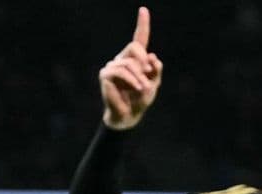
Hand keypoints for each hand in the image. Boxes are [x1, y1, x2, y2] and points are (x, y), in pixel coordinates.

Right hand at [99, 7, 162, 129]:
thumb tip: (153, 56)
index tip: (144, 10)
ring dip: (140, 77)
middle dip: (144, 62)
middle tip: (148, 75)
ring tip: (142, 88)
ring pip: (129, 62)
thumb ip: (156, 71)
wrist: (130, 115)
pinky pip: (121, 71)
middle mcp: (122, 59)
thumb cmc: (141, 99)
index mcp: (136, 59)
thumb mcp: (154, 84)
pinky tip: (137, 88)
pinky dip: (132, 80)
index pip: (139, 39)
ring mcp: (112, 65)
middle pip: (134, 47)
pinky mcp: (105, 74)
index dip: (142, 24)